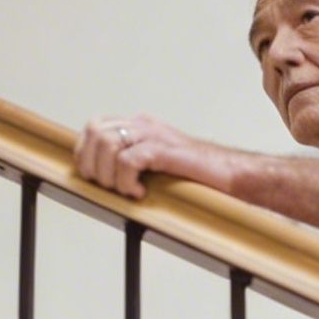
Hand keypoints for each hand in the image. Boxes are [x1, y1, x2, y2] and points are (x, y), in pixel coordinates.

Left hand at [73, 113, 237, 200]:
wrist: (234, 174)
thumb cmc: (199, 176)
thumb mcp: (159, 164)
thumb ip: (135, 162)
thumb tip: (104, 178)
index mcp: (141, 125)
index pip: (95, 126)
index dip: (84, 152)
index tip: (90, 176)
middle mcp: (145, 125)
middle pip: (96, 132)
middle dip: (94, 165)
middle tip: (110, 188)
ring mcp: (155, 135)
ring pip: (108, 144)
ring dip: (109, 175)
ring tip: (126, 191)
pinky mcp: (165, 150)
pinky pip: (129, 160)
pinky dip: (127, 181)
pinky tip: (140, 193)